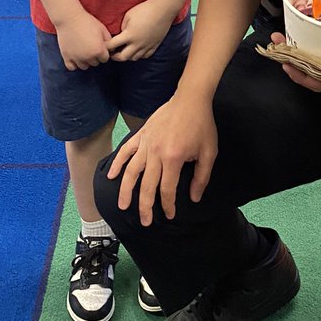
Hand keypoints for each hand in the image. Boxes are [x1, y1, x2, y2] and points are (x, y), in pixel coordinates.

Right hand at [55, 10, 112, 69]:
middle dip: (95, 56)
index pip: (105, 59)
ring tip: (83, 50)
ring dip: (85, 60)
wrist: (69, 18)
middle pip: (95, 63)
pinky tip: (76, 56)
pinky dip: (74, 64)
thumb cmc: (87, 22)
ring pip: (84, 66)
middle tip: (91, 45)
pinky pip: (72, 67)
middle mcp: (88, 57)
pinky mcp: (66, 57)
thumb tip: (111, 50)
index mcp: (98, 51)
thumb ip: (109, 41)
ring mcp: (76, 58)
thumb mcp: (102, 30)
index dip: (103, 52)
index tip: (99, 45)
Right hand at [107, 93, 217, 224]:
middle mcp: (156, 153)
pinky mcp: (141, 134)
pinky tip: (111, 176)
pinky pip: (126, 151)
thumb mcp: (209, 152)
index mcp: (173, 158)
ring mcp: (145, 143)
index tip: (170, 215)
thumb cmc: (201, 125)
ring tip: (123, 205)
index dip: (167, 205)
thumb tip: (194, 198)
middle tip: (145, 222)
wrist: (190, 99)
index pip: (167, 189)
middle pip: (147, 185)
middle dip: (145, 207)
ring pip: (131, 171)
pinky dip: (117, 163)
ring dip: (126, 190)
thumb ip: (201, 177)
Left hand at [108, 0, 175, 61]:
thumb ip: (122, 27)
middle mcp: (137, 43)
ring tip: (124, 51)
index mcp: (129, 35)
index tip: (104, 45)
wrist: (163, 9)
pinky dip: (139, 55)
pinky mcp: (155, 45)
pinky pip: (145, 56)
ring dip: (127, 56)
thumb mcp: (128, 15)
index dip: (106, 46)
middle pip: (123, 57)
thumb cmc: (144, 9)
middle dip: (115, 57)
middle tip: (112, 53)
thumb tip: (120, 34)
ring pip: (134, 58)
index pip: (113, 45)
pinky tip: (137, 50)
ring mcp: (147, 46)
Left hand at [270, 31, 320, 93]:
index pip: (319, 83)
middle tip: (278, 40)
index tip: (285, 63)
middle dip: (293, 57)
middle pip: (313, 69)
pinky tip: (314, 29)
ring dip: (302, 48)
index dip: (300, 75)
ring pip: (319, 59)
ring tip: (288, 33)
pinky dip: (320, 41)